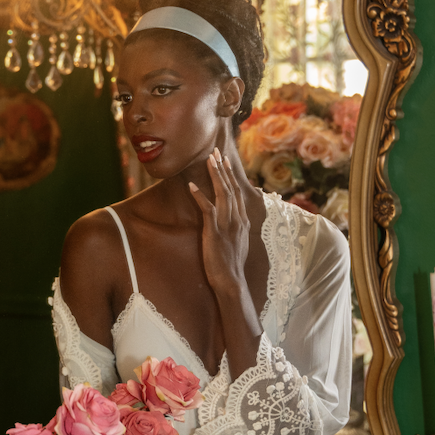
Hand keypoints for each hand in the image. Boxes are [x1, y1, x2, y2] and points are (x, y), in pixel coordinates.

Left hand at [188, 149, 250, 297]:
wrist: (231, 282)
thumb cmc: (231, 266)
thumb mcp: (237, 244)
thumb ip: (235, 230)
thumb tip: (232, 222)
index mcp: (243, 222)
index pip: (237, 193)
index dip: (231, 176)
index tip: (225, 161)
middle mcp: (238, 220)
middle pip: (231, 188)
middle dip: (223, 169)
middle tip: (216, 152)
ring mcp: (227, 225)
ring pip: (223, 194)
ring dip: (215, 175)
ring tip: (208, 160)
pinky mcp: (215, 232)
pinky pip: (207, 209)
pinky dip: (200, 196)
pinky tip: (192, 186)